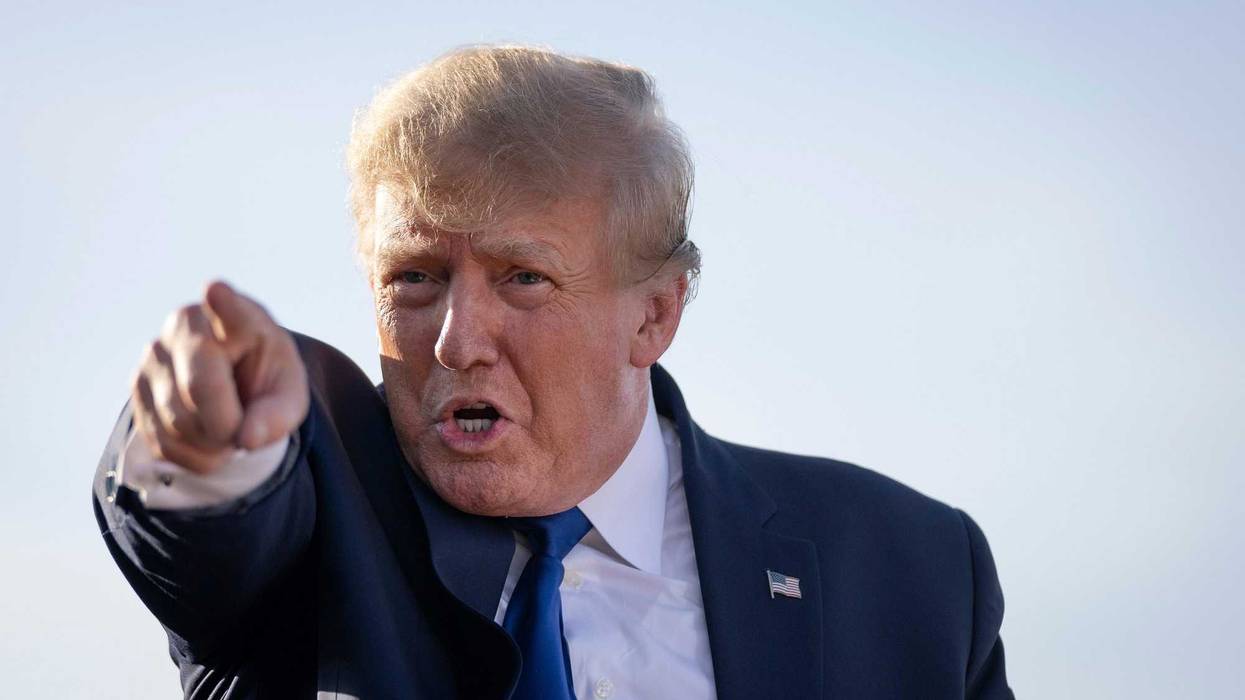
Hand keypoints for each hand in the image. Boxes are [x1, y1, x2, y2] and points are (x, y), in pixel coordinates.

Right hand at [130, 281, 308, 472]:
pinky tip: (208, 439)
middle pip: (198, 387)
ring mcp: (153, 358)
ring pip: (176, 420)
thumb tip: (247, 439)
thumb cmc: (265, 380)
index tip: (216, 291)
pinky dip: (193, 455)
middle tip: (246, 428)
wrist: (234, 386)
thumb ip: (277, 415)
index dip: (222, 303)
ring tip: (229, 429)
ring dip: (212, 443)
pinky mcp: (136, 390)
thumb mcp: (288, 394)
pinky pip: (161, 440)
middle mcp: (183, 328)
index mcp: (232, 315)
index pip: (226, 307)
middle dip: (227, 423)